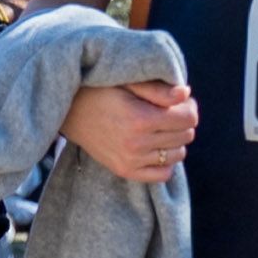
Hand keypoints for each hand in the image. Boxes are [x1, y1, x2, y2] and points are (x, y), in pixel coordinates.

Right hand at [62, 78, 198, 183]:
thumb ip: (158, 89)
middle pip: (185, 136)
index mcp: (141, 118)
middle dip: (184, 121)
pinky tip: (156, 147)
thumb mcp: (128, 82)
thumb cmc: (99, 90)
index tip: (181, 101)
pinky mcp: (124, 171)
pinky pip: (162, 175)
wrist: (68, 111)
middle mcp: (137, 143)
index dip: (190, 107)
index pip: (188, 118)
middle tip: (171, 111)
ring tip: (162, 128)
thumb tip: (186, 94)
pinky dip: (166, 162)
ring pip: (178, 155)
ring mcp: (131, 161)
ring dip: (176, 140)